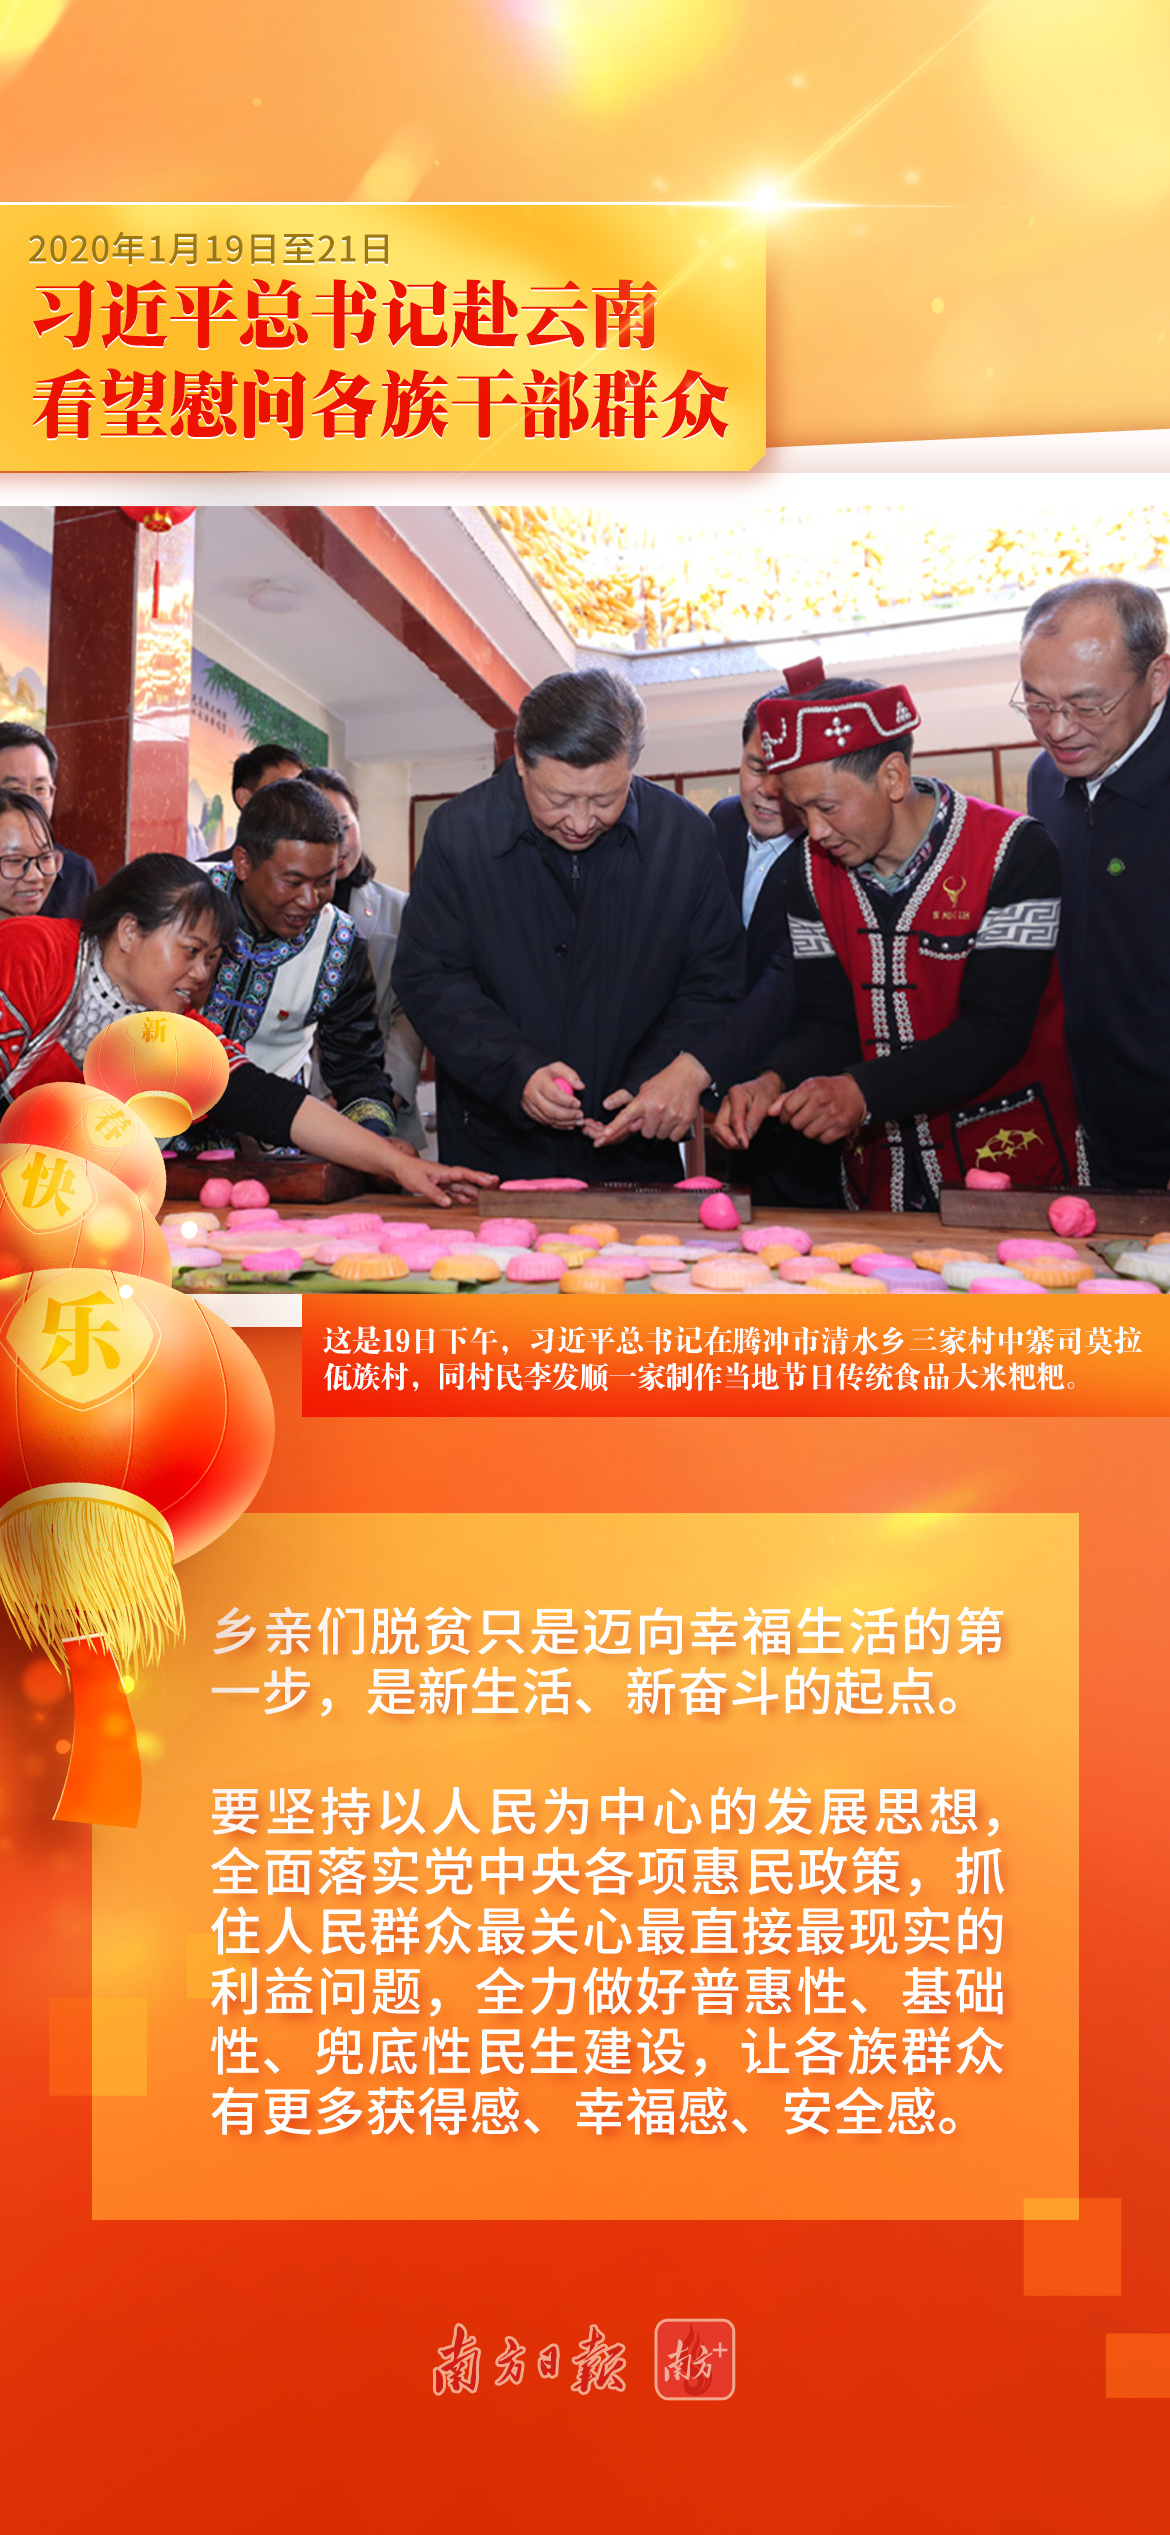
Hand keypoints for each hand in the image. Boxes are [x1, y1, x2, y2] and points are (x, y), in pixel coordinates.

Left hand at [388, 1153, 497, 1206]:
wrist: (397, 1167)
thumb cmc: (407, 1171)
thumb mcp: (420, 1184)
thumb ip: (434, 1193)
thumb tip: (448, 1202)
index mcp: (444, 1171)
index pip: (465, 1174)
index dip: (478, 1177)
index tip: (491, 1179)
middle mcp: (446, 1175)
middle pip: (467, 1178)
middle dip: (482, 1181)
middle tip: (496, 1184)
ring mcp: (442, 1180)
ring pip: (461, 1185)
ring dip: (473, 1190)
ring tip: (485, 1196)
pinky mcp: (438, 1185)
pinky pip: (452, 1190)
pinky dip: (460, 1195)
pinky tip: (466, 1200)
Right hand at [522, 1062, 584, 1126]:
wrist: (531, 1080)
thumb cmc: (547, 1075)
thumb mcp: (558, 1068)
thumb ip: (571, 1075)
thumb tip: (580, 1086)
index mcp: (539, 1081)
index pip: (553, 1094)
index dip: (567, 1101)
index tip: (578, 1103)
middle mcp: (532, 1095)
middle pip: (550, 1110)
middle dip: (568, 1115)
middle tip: (580, 1114)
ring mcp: (530, 1106)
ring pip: (549, 1119)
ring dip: (566, 1122)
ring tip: (578, 1121)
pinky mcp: (531, 1114)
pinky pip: (547, 1123)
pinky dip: (560, 1125)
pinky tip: (570, 1124)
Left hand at [586, 1053, 710, 1146]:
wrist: (688, 1075)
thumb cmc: (664, 1082)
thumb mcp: (643, 1089)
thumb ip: (632, 1105)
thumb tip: (621, 1117)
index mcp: (644, 1100)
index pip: (626, 1116)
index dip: (615, 1126)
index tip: (605, 1135)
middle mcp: (657, 1108)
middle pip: (646, 1133)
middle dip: (650, 1126)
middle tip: (656, 1113)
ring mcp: (671, 1115)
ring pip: (660, 1135)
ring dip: (662, 1128)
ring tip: (666, 1113)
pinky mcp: (685, 1120)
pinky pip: (674, 1137)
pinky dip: (674, 1131)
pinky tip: (675, 1118)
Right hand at [709, 1071, 782, 1149]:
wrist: (765, 1087)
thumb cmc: (766, 1092)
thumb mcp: (765, 1104)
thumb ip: (754, 1120)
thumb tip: (746, 1137)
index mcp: (737, 1094)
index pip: (734, 1119)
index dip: (739, 1135)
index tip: (745, 1145)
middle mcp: (726, 1101)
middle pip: (719, 1126)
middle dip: (729, 1140)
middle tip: (743, 1146)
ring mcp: (723, 1109)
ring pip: (716, 1130)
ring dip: (727, 1141)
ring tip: (741, 1144)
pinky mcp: (724, 1115)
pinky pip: (719, 1131)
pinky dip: (726, 1139)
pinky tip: (737, 1140)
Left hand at [774, 1074, 866, 1142]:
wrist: (856, 1092)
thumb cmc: (829, 1090)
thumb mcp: (808, 1087)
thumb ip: (786, 1098)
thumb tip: (770, 1111)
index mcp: (811, 1087)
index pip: (787, 1108)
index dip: (784, 1116)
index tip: (787, 1116)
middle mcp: (821, 1100)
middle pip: (796, 1123)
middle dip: (798, 1122)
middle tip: (806, 1116)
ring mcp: (832, 1114)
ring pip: (807, 1133)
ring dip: (809, 1129)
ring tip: (817, 1120)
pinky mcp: (841, 1127)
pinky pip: (821, 1140)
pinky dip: (821, 1135)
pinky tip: (826, 1125)